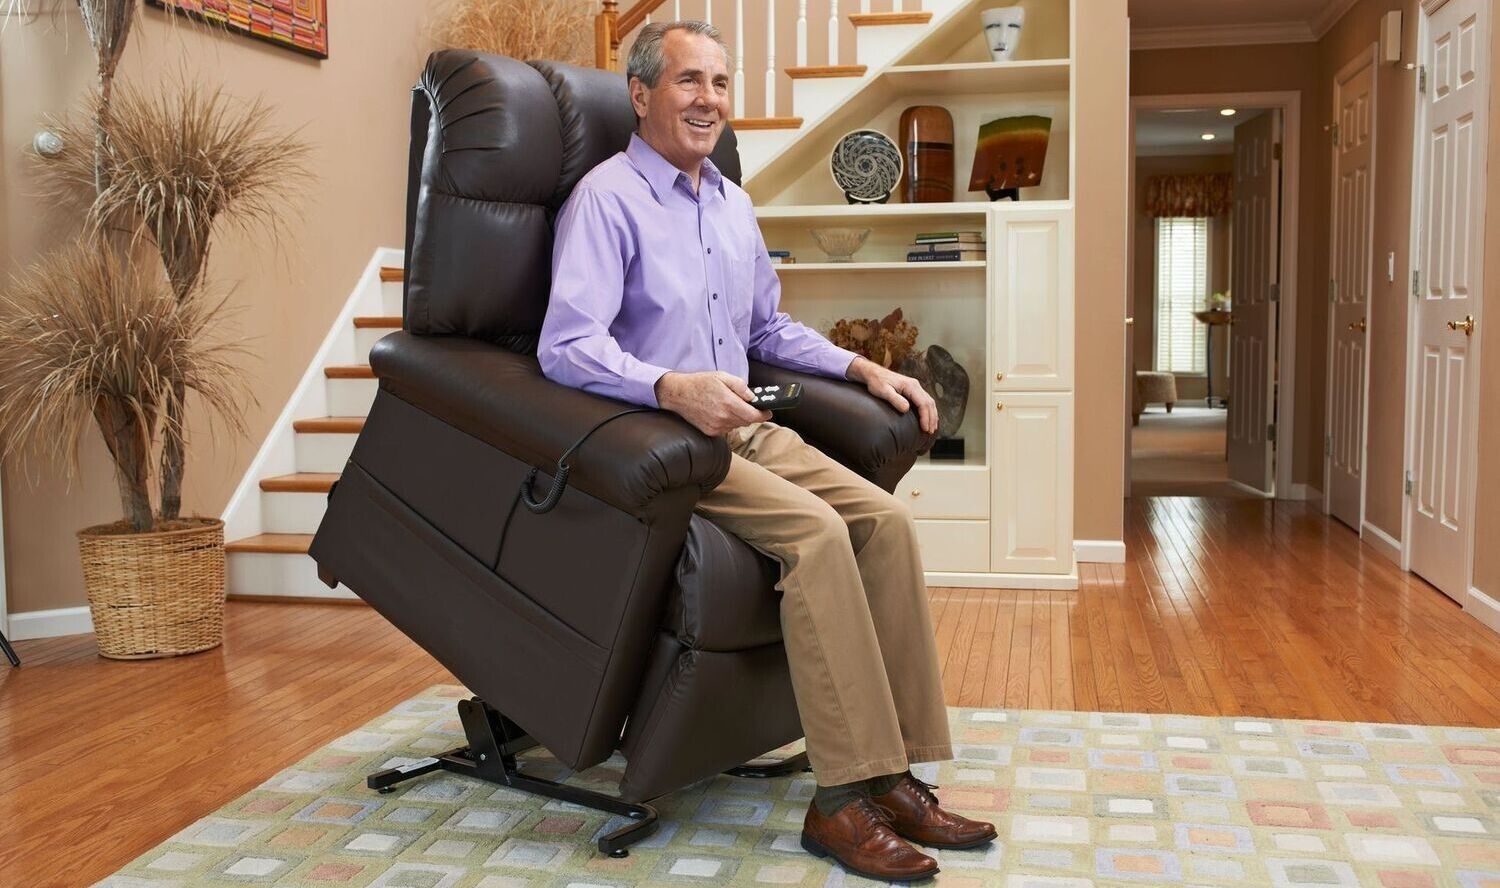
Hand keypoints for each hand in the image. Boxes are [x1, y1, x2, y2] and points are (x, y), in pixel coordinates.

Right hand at [654, 370, 771, 436]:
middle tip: (745, 404)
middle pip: (747, 421)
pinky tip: (719, 412)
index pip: (754, 416)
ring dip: (738, 418)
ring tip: (728, 405)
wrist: (678, 394)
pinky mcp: (710, 432)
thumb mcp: (722, 377)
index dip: (763, 414)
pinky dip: (728, 422)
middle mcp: (723, 418)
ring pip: (737, 425)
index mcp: (728, 403)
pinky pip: (726, 429)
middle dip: (750, 413)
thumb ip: (740, 386)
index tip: (767, 412)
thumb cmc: (700, 383)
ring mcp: (716, 427)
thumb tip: (752, 396)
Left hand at [847, 356, 938, 434]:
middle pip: (929, 403)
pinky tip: (928, 418)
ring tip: (931, 428)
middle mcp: (916, 385)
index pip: (923, 403)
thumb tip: (906, 409)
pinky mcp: (913, 390)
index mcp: (911, 386)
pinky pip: (925, 401)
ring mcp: (915, 387)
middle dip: (931, 418)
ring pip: (929, 402)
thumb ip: (895, 399)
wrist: (873, 373)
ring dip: (932, 415)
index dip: (925, 417)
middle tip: (930, 432)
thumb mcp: (884, 391)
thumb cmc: (877, 382)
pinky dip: (929, 411)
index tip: (924, 428)